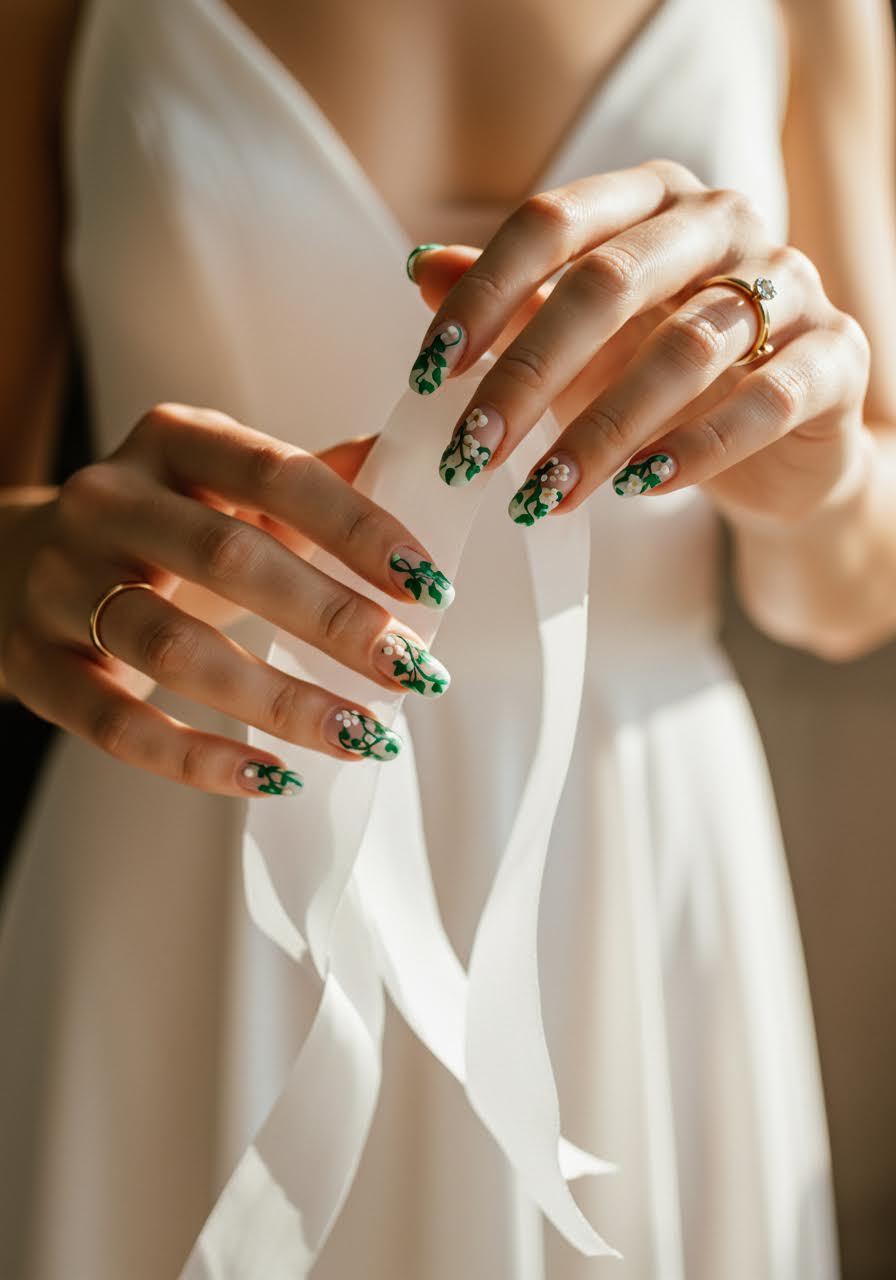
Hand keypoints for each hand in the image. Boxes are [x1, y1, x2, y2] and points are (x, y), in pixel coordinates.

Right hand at [0, 405, 453, 795]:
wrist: (17, 563)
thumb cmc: (159, 529)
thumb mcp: (225, 489)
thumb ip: (312, 481)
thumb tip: (409, 464)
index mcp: (171, 439)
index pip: (277, 473)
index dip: (358, 530)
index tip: (429, 585)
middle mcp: (107, 500)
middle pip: (229, 559)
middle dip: (333, 620)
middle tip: (411, 671)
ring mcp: (60, 584)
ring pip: (174, 649)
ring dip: (280, 701)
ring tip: (362, 736)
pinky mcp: (35, 666)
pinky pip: (117, 723)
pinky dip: (198, 759)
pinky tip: (271, 778)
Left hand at [407, 158, 870, 527]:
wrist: (776, 440)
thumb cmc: (660, 378)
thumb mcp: (577, 342)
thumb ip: (511, 303)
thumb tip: (419, 269)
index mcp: (652, 200)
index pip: (552, 222)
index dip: (484, 294)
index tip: (429, 371)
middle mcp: (724, 223)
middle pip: (610, 281)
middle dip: (529, 373)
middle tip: (471, 451)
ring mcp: (791, 284)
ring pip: (685, 349)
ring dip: (602, 431)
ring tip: (542, 494)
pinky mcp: (836, 358)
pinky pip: (766, 400)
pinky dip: (695, 449)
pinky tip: (640, 489)